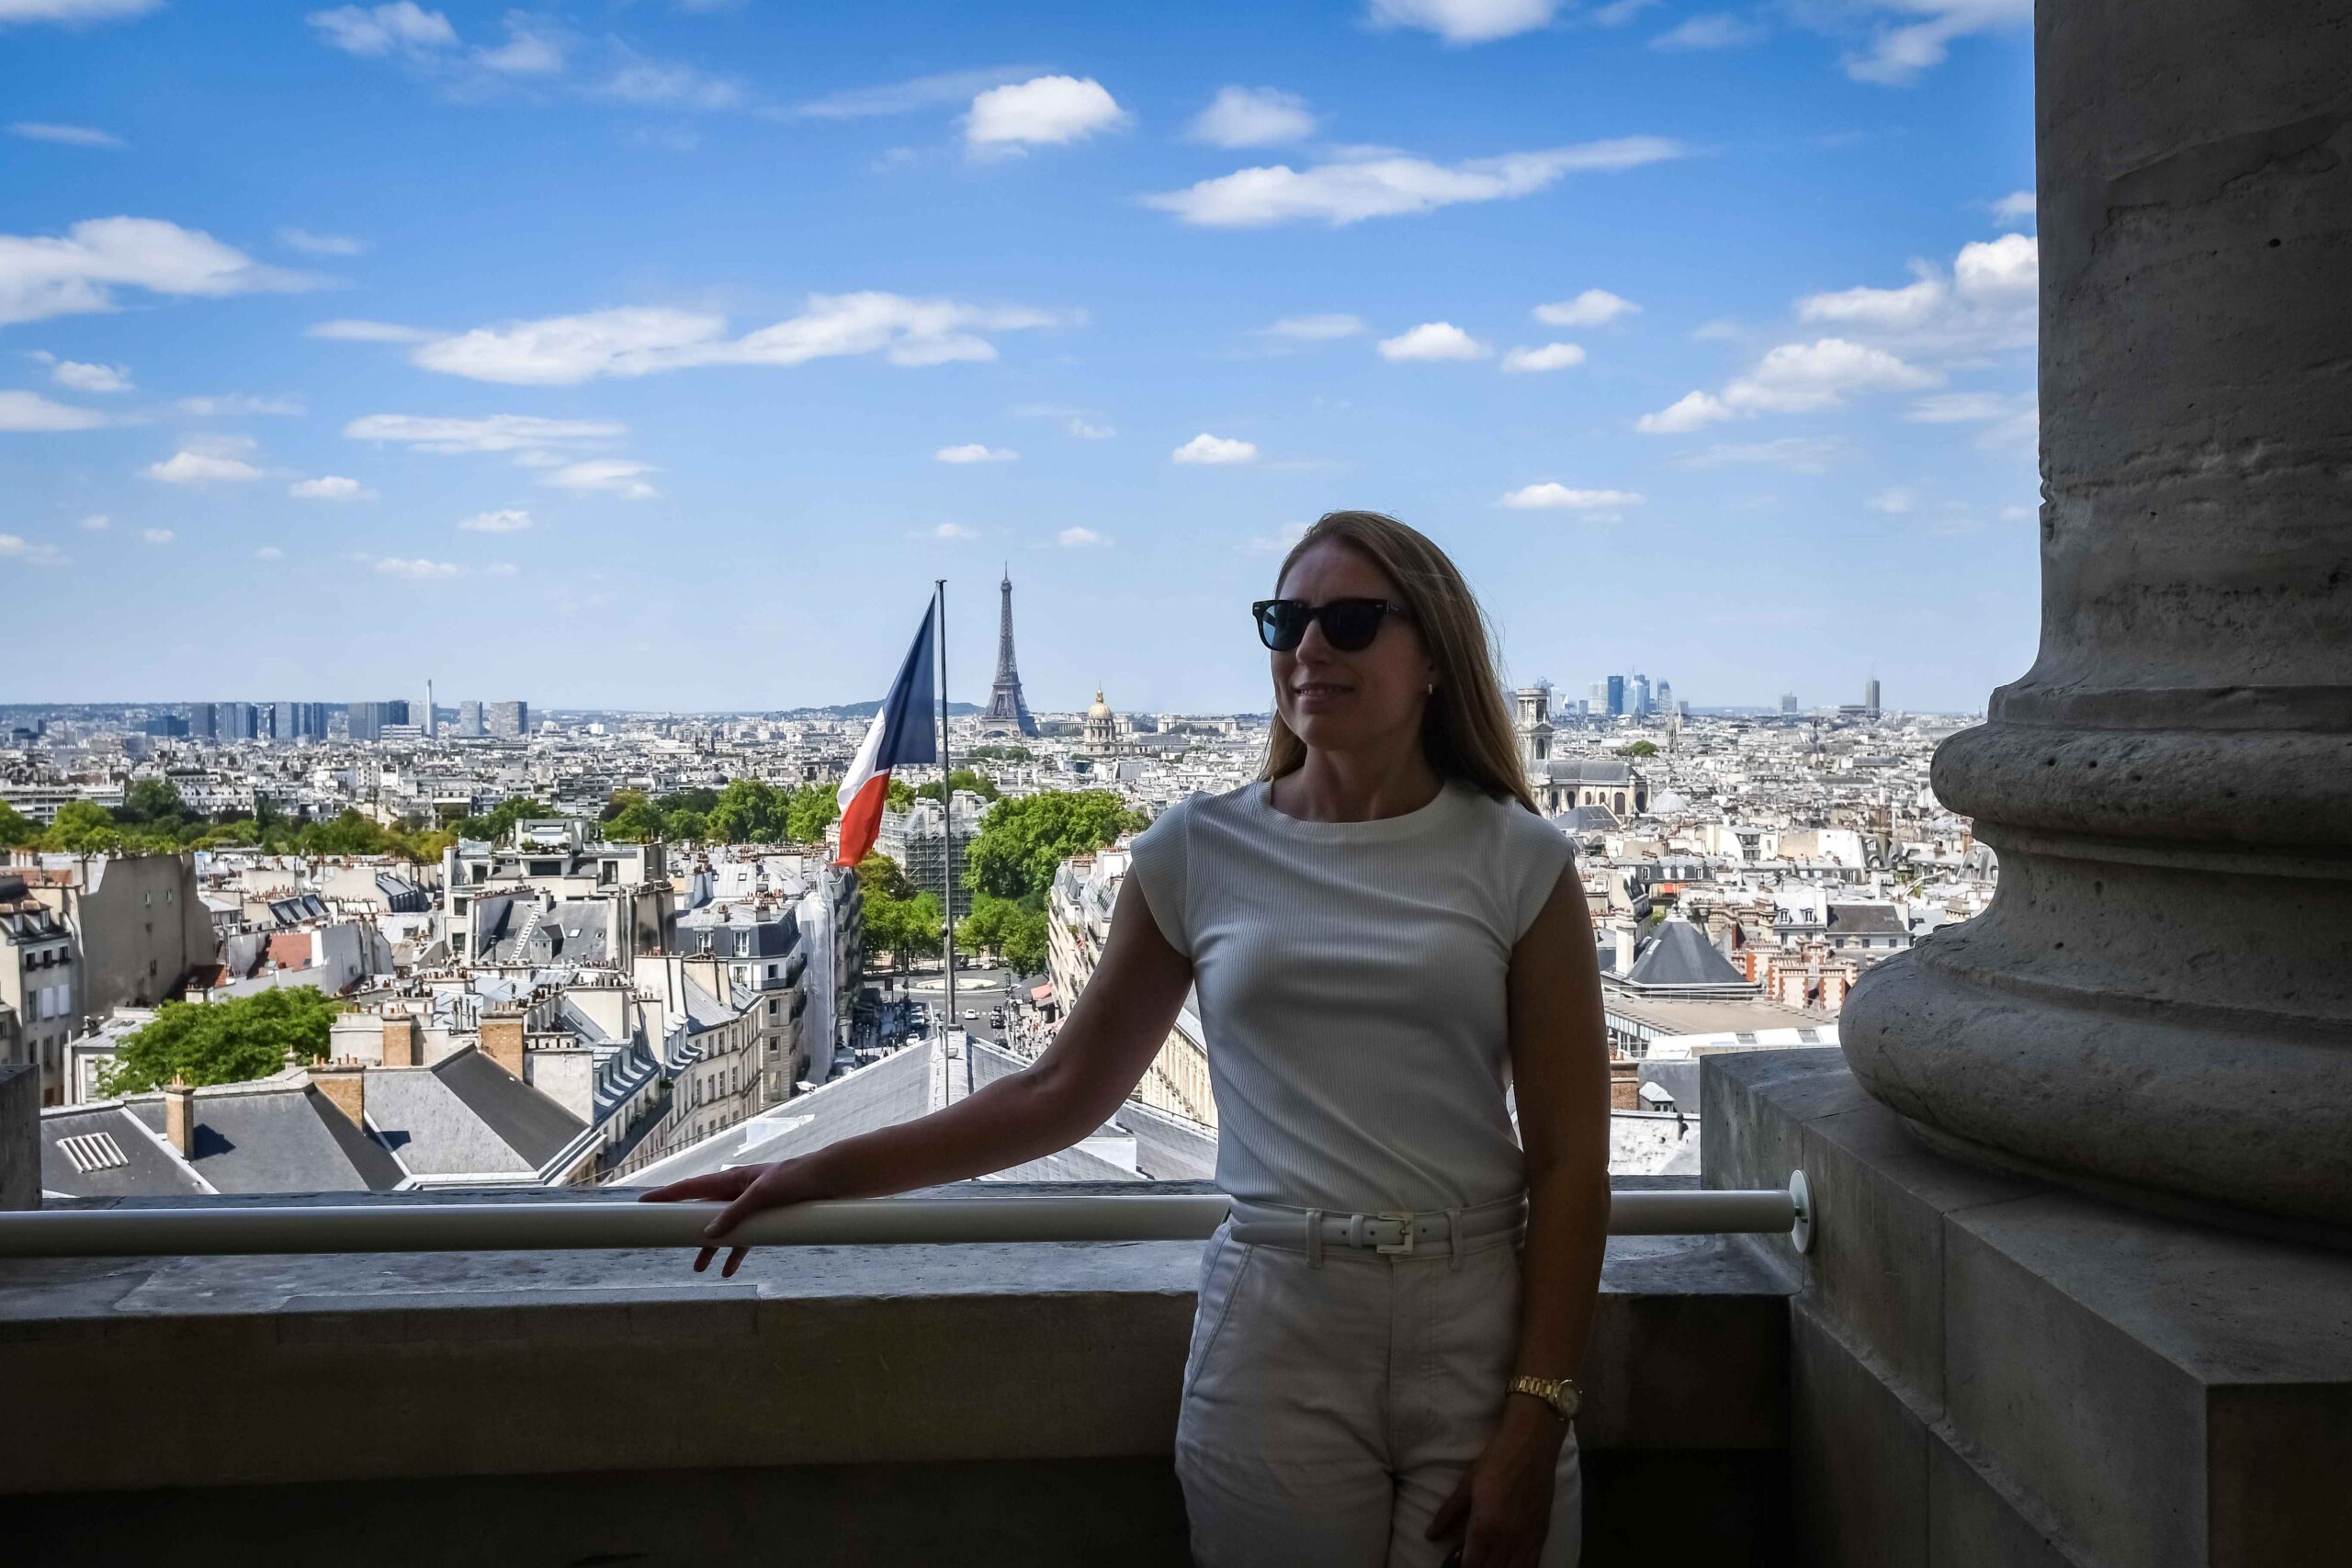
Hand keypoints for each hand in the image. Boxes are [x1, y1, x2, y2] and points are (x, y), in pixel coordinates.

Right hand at [636, 1159, 816, 1277]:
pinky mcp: (769, 1219)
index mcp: (732, 1179)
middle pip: (705, 1212)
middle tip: (667, 1243)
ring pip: (725, 1230)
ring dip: (712, 1248)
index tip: (643, 1203)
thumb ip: (736, 1214)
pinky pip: (747, 1239)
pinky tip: (730, 1270)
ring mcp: (754, 1206)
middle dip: (687, 1229)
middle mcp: (739, 1191)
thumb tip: (709, 1235)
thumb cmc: (798, 1178)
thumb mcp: (763, 1194)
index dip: (667, 1196)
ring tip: (699, 1268)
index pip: (692, 1187)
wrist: (832, 1180)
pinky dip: (737, 1254)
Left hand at [1425, 1397, 1566, 1567]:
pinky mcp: (1542, 1535)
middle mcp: (1507, 1540)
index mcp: (1484, 1528)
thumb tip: (1430, 1535)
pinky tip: (1510, 1564)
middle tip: (1469, 1560)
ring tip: (1489, 1561)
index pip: (1470, 1566)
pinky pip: (1533, 1566)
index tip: (1454, 1563)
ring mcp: (1527, 1540)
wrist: (1532, 1444)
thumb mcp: (1467, 1486)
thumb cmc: (1496, 1460)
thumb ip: (1448, 1514)